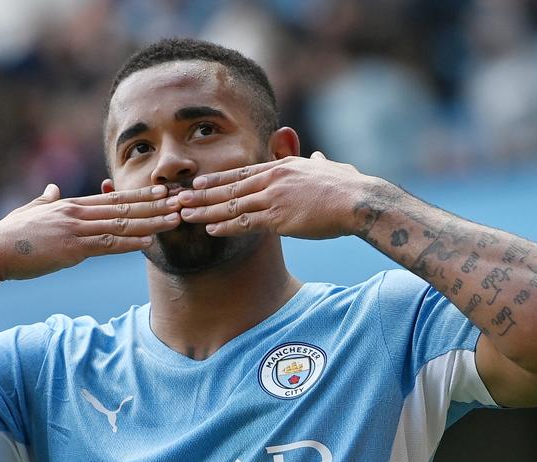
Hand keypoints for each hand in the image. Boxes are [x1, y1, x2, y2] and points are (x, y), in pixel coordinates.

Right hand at [0, 183, 181, 280]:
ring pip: (121, 224)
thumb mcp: (30, 211)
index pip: (112, 199)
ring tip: (175, 219)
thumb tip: (52, 189)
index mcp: (70, 205)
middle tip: (181, 200)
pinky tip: (149, 242)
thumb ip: (45, 201)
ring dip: (151, 222)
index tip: (161, 191)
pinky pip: (107, 245)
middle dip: (155, 205)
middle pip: (124, 208)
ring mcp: (75, 230)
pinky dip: (130, 243)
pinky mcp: (71, 249)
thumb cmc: (8, 235)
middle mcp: (76, 213)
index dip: (139, 195)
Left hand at [176, 151, 375, 239]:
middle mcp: (273, 180)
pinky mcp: (278, 218)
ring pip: (231, 205)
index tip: (199, 182)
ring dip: (206, 211)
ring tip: (185, 215)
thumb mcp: (330, 166)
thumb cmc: (348, 186)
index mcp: (282, 167)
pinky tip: (210, 230)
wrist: (357, 201)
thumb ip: (318, 161)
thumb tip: (318, 155)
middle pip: (229, 187)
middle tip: (179, 197)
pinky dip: (225, 226)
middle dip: (202, 194)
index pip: (242, 172)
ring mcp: (273, 198)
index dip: (218, 179)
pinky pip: (245, 223)